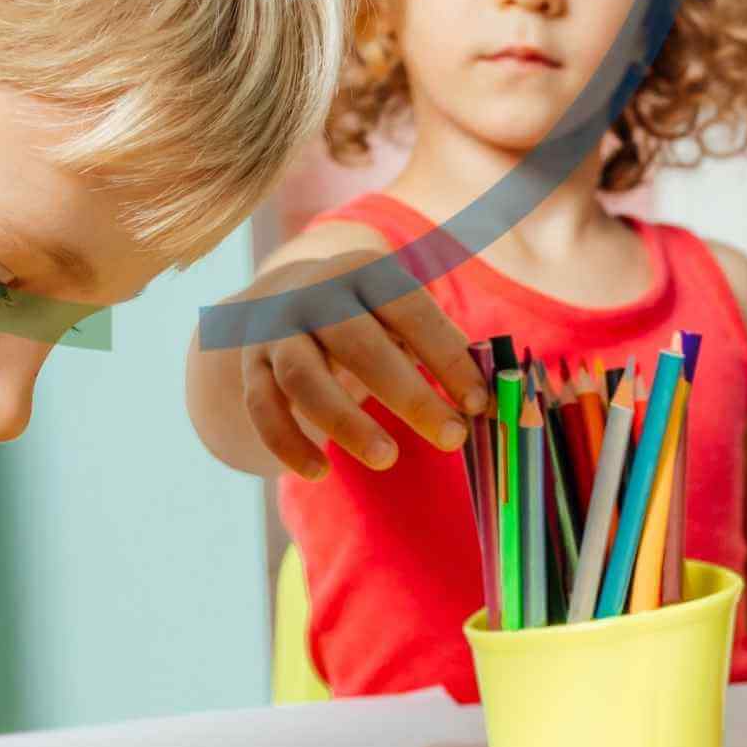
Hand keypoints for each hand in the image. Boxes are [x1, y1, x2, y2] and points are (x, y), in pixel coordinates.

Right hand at [215, 242, 481, 479]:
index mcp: (365, 273)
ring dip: (347, 423)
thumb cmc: (366, 320)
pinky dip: (287, 443)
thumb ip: (442, 351)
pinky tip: (318, 472)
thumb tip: (496, 402)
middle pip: (359, 344)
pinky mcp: (249, 369)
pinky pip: (262, 408)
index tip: (480, 404)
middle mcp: (316, 295)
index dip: (447, 357)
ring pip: (304, 378)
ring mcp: (276, 331)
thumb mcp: (400, 319)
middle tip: (453, 439)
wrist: (278, 305)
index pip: (411, 310)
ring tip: (387, 459)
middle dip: (410, 396)